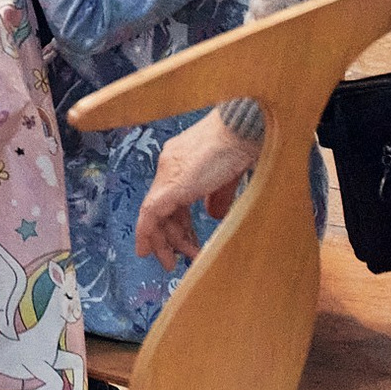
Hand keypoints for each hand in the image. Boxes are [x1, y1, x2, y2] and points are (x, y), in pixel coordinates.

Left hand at [134, 110, 260, 264]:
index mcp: (180, 161)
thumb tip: (213, 215)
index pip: (171, 198)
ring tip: (176, 262)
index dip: (174, 223)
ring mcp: (168, 174)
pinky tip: (148, 250)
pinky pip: (151, 213)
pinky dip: (147, 232)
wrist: (243, 127)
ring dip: (165, 241)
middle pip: (161, 208)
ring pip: (153, 214)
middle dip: (168, 237)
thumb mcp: (227, 177)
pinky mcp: (172, 184)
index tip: (178, 243)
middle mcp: (168, 165)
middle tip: (173, 261)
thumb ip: (217, 196)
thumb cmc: (242, 145)